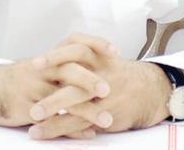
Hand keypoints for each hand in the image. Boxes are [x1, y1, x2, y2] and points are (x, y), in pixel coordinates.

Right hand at [0, 33, 118, 135]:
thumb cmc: (20, 79)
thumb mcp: (41, 65)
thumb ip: (64, 64)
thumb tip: (94, 63)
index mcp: (50, 56)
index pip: (75, 42)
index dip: (96, 44)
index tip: (116, 51)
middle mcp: (43, 68)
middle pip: (69, 69)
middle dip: (91, 79)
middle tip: (110, 89)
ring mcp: (35, 88)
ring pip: (64, 98)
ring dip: (88, 110)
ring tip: (108, 121)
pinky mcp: (27, 108)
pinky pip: (54, 120)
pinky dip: (72, 129)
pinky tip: (89, 135)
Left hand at [27, 45, 171, 140]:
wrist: (150, 89)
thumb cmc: (116, 73)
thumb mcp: (101, 59)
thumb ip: (79, 59)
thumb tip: (50, 60)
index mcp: (98, 56)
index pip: (76, 49)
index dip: (55, 55)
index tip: (34, 64)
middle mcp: (102, 73)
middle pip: (76, 79)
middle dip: (54, 92)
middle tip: (33, 104)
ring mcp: (107, 95)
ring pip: (79, 107)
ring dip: (55, 118)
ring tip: (34, 125)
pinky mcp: (109, 114)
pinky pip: (85, 123)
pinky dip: (65, 129)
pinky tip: (48, 133)